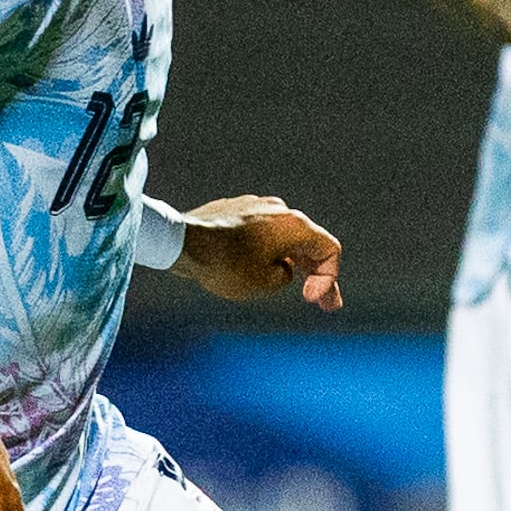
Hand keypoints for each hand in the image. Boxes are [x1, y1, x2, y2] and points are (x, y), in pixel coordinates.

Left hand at [172, 193, 343, 310]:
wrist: (182, 243)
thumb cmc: (225, 264)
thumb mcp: (265, 283)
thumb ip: (284, 276)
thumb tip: (280, 267)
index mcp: (294, 224)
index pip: (329, 249)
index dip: (327, 279)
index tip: (310, 299)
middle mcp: (278, 210)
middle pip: (308, 244)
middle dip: (317, 275)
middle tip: (326, 304)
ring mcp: (255, 207)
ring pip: (282, 237)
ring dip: (291, 262)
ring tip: (292, 284)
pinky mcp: (234, 211)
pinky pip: (260, 233)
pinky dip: (266, 251)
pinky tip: (260, 268)